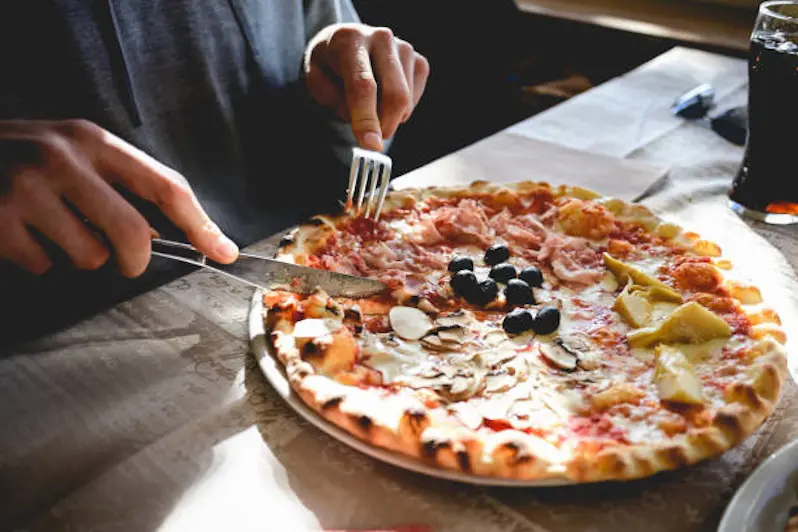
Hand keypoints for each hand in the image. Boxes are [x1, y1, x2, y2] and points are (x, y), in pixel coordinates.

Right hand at [0, 119, 238, 276]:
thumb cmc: (19, 158)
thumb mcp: (72, 153)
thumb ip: (116, 185)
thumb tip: (167, 236)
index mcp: (93, 140)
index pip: (165, 185)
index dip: (201, 223)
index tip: (224, 251)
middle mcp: (62, 157)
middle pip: (133, 233)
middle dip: (134, 259)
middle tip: (124, 261)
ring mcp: (26, 188)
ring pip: (89, 257)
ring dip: (76, 255)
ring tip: (48, 227)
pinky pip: (43, 266)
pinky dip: (37, 259)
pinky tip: (17, 232)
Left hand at [304, 24, 429, 150]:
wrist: (346, 43)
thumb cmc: (329, 66)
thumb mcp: (316, 82)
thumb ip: (335, 101)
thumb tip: (366, 124)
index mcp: (350, 40)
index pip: (363, 85)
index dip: (367, 118)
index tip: (371, 145)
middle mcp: (381, 38)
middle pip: (394, 95)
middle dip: (384, 126)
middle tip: (372, 140)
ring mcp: (404, 49)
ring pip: (406, 102)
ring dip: (389, 118)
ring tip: (370, 108)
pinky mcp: (419, 62)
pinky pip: (414, 100)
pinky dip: (400, 112)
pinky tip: (384, 101)